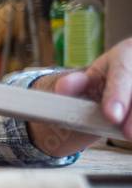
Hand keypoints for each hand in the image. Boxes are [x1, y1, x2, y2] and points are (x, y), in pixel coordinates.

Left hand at [26, 38, 131, 156]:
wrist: (130, 72)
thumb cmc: (111, 75)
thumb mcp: (94, 76)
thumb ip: (78, 83)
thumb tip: (61, 88)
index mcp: (127, 52)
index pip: (123, 72)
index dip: (119, 95)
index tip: (112, 116)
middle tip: (127, 134)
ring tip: (130, 135)